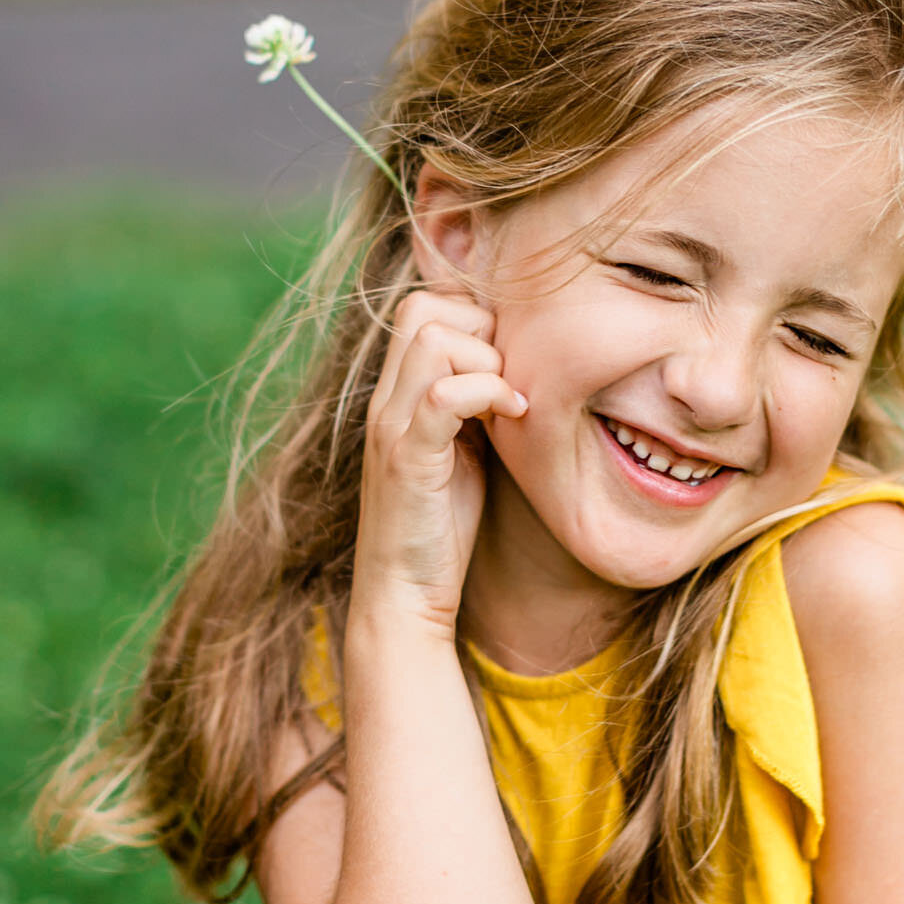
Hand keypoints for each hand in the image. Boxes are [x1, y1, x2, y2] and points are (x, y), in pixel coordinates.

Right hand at [349, 291, 525, 636]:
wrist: (403, 596)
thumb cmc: (440, 527)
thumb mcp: (462, 450)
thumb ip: (474, 405)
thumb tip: (518, 367)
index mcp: (397, 394)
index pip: (423, 307)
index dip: (475, 319)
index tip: (507, 367)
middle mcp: (386, 400)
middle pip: (423, 307)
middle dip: (481, 329)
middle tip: (510, 379)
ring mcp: (392, 426)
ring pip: (433, 338)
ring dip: (487, 361)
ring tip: (512, 404)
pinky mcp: (407, 458)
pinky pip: (445, 393)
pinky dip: (489, 393)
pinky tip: (516, 419)